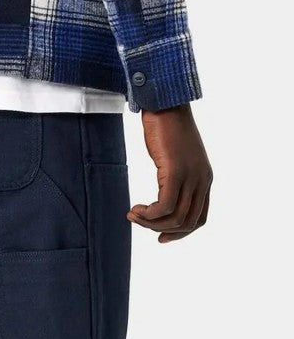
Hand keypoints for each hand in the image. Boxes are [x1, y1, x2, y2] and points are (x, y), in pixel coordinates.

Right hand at [128, 105, 212, 243]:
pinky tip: (135, 209)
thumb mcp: (175, 157)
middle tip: (139, 221)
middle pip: (187, 223)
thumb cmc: (166, 127)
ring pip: (175, 218)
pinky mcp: (175, 172)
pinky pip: (164, 207)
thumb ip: (175, 176)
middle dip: (161, 230)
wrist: (165, 103)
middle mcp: (202, 180)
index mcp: (204, 178)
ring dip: (151, 223)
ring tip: (133, 214)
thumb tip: (164, 195)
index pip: (199, 218)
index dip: (180, 233)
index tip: (158, 236)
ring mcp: (190, 176)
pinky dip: (148, 215)